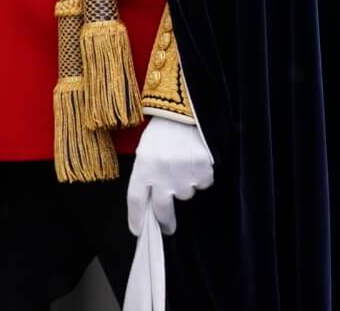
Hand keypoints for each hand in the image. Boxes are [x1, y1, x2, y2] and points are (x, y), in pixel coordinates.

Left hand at [126, 117, 213, 235]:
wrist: (186, 109)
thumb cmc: (164, 130)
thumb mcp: (146, 151)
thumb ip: (146, 176)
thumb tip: (150, 204)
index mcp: (143, 166)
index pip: (136, 201)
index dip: (137, 219)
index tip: (139, 231)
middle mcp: (161, 174)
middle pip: (162, 209)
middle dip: (165, 222)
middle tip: (167, 227)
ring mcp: (183, 173)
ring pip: (185, 195)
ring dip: (185, 187)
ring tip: (183, 165)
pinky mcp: (202, 170)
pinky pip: (203, 184)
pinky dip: (201, 177)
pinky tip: (196, 160)